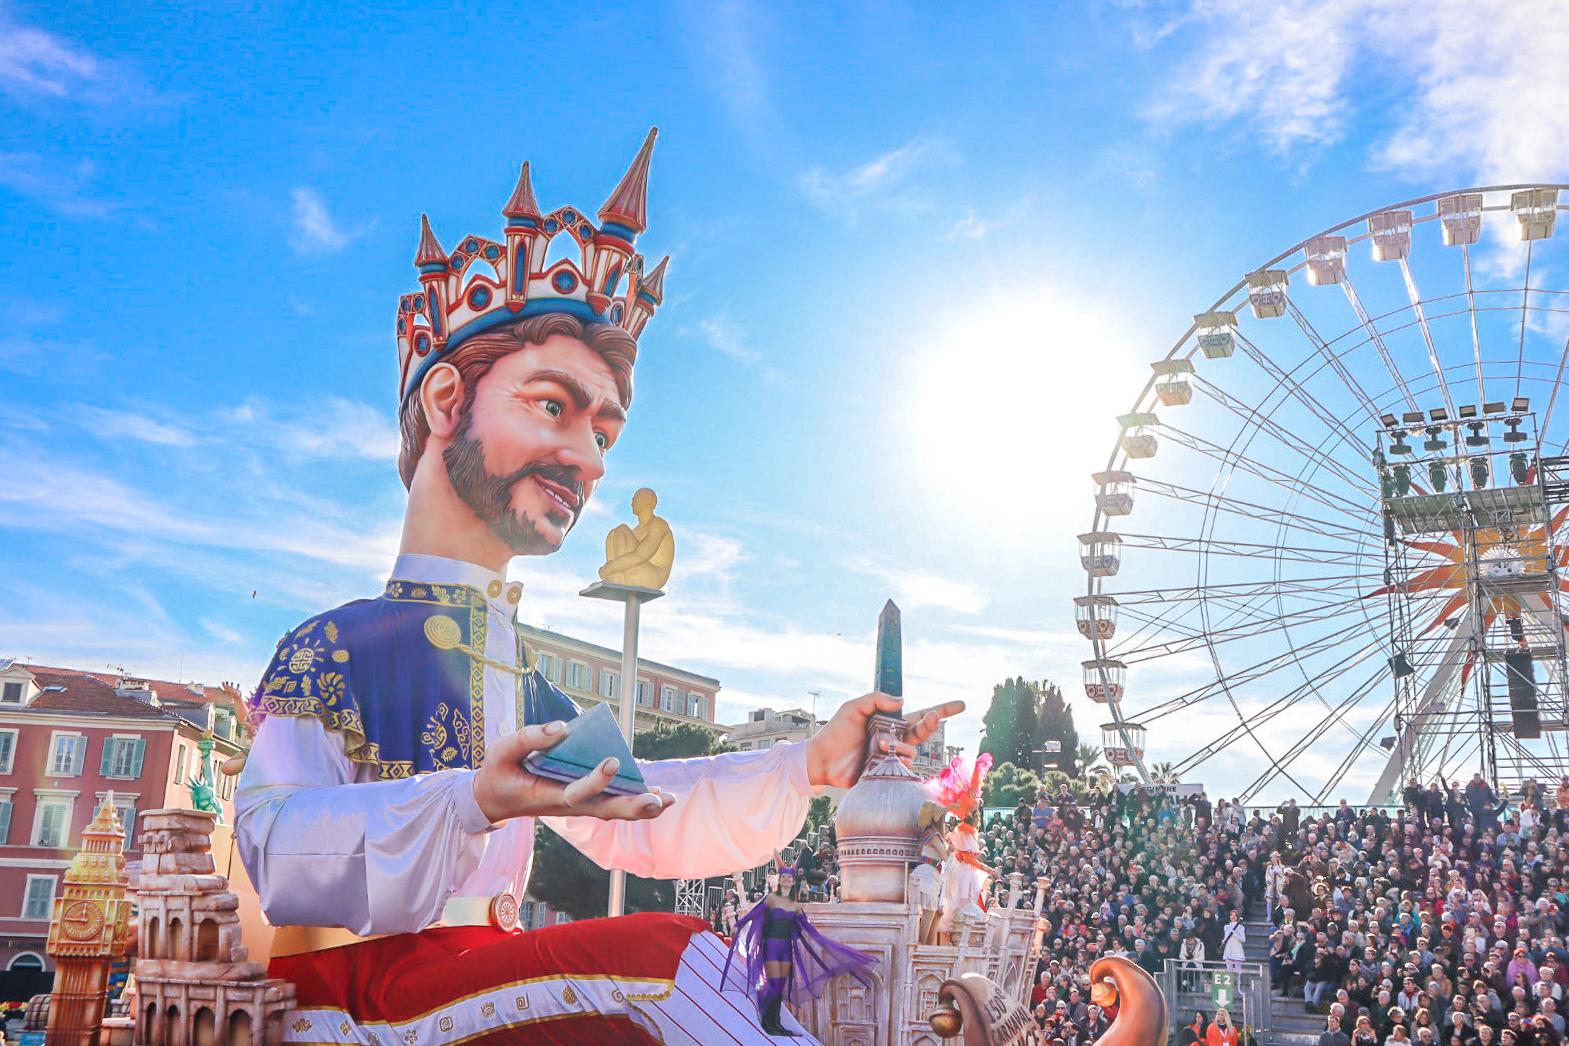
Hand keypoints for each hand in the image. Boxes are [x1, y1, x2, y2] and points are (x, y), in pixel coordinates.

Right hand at [472, 720, 676, 823]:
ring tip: (668, 799)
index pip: (576, 793)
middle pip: (605, 811)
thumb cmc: (498, 773)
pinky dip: (633, 800)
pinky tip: (656, 794)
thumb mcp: (502, 751)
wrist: (493, 799)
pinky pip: (611, 803)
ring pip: (612, 811)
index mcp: (548, 796)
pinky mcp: (582, 800)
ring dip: (640, 807)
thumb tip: (562, 727)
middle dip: (633, 807)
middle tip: (658, 801)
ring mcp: (576, 806)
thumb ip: (529, 738)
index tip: (611, 760)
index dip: (596, 780)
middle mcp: (567, 805)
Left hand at [805, 691, 963, 787]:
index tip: (961, 705)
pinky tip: (879, 758)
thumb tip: (903, 701)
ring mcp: (891, 758)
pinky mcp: (886, 774)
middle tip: (931, 718)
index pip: (920, 715)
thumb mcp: (853, 708)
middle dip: (930, 724)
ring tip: (879, 744)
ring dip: (899, 746)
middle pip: (922, 732)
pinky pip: (901, 769)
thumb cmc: (836, 733)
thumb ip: (876, 699)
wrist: (822, 760)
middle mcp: (895, 740)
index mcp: (890, 723)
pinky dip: (894, 762)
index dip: (941, 711)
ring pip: (911, 752)